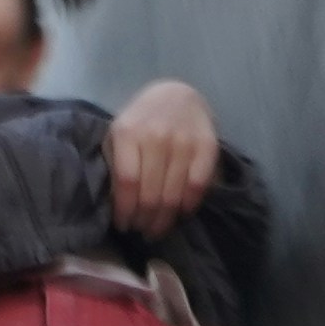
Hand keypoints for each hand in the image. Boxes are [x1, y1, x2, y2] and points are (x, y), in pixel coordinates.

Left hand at [105, 81, 221, 234]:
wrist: (177, 94)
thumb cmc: (142, 120)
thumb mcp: (121, 133)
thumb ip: (117, 163)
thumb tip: (117, 204)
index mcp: (129, 132)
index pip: (127, 182)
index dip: (126, 211)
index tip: (124, 225)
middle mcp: (156, 136)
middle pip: (151, 194)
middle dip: (145, 221)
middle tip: (142, 231)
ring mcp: (184, 141)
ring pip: (173, 195)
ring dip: (164, 220)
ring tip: (157, 229)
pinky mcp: (207, 146)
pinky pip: (197, 187)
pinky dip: (188, 206)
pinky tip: (180, 213)